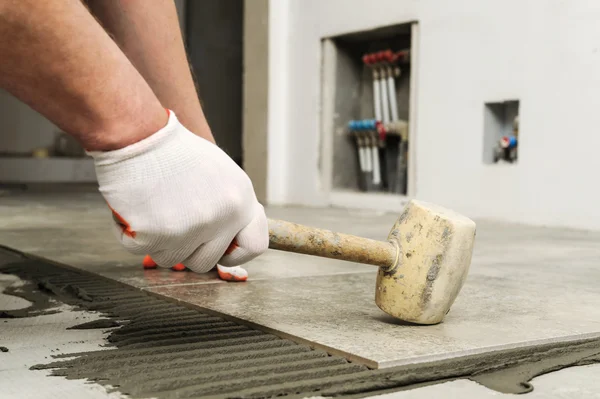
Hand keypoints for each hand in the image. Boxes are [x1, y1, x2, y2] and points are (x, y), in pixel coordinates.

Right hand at [88, 110, 267, 272]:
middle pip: (205, 261)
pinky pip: (142, 251)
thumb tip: (231, 237)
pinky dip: (133, 235)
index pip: (254, 245)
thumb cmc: (176, 151)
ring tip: (154, 208)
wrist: (140, 134)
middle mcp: (220, 218)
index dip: (235, 253)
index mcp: (240, 201)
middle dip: (188, 248)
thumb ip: (230, 206)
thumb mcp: (221, 173)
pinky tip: (136, 207)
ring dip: (160, 243)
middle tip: (172, 222)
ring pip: (173, 260)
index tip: (220, 249)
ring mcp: (188, 230)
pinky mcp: (154, 236)